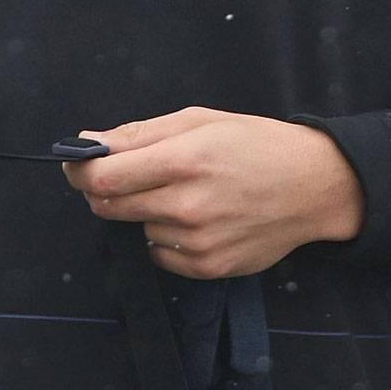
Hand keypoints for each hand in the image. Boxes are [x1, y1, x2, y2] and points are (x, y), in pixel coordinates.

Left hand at [65, 108, 364, 279]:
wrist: (314, 186)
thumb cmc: (258, 144)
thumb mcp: (202, 121)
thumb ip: (141, 134)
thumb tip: (89, 141)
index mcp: (184, 159)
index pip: (103, 177)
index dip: (80, 169)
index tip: (76, 163)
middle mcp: (187, 204)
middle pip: (109, 206)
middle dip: (109, 190)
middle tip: (135, 175)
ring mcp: (196, 241)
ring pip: (137, 229)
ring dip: (146, 213)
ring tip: (186, 194)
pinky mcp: (207, 268)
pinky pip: (161, 255)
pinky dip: (167, 237)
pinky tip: (200, 218)